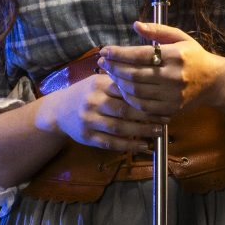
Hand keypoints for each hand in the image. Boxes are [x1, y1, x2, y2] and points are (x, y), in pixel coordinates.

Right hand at [43, 64, 163, 152]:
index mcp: (98, 85)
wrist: (58, 111)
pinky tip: (143, 145)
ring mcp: (89, 120)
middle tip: (166, 118)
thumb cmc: (85, 94)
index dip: (145, 96)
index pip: (125, 90)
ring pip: (119, 127)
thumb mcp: (97, 81)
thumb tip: (147, 79)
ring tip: (158, 132)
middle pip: (124, 110)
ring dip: (141, 131)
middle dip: (147, 115)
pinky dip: (128, 145)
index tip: (162, 100)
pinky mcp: (87, 137)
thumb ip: (117, 81)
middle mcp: (92, 102)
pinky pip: (110, 143)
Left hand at [99, 21, 224, 119]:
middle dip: (114, 68)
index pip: (140, 55)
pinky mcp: (171, 109)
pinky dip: (129, 98)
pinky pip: (143, 106)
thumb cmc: (193, 56)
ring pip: (136, 91)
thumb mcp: (180, 37)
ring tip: (110, 74)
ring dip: (118, 83)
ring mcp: (173, 95)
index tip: (104, 50)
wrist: (214, 82)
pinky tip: (122, 89)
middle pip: (134, 74)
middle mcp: (174, 76)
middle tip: (102, 62)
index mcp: (176, 56)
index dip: (118, 53)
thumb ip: (157, 30)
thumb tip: (135, 25)